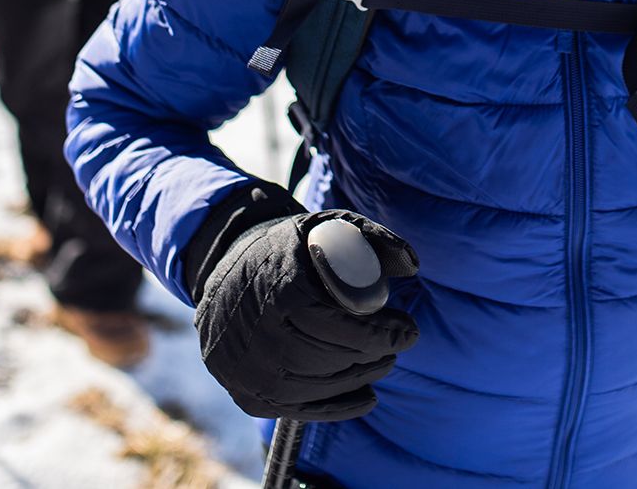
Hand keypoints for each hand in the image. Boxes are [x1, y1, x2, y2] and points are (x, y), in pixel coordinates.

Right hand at [194, 208, 419, 420]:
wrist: (225, 271)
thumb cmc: (289, 249)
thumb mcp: (327, 225)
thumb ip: (372, 238)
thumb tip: (411, 266)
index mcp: (278, 292)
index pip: (340, 328)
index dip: (380, 335)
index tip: (408, 330)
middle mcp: (257, 337)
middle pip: (329, 361)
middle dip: (373, 357)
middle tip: (397, 346)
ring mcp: (247, 372)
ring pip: (316, 388)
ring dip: (359, 379)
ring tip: (383, 362)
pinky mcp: (246, 396)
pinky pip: (298, 410)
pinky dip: (337, 406)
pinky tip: (366, 395)